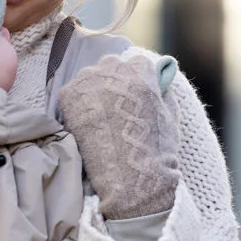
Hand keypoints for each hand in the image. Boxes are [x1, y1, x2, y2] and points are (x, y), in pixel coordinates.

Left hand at [57, 49, 179, 219]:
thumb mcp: (170, 116)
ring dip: (93, 90)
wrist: (129, 178)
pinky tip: (84, 123)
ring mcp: (89, 82)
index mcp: (142, 71)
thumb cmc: (156, 151)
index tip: (133, 94)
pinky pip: (71, 92)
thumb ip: (164, 92)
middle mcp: (114, 70)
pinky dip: (76, 105)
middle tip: (114, 106)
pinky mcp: (70, 97)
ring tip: (98, 117)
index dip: (136, 79)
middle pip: (111, 64)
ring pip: (89, 76)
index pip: (137, 63)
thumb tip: (160, 80)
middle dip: (113, 80)